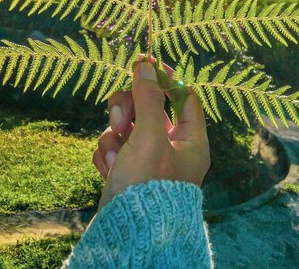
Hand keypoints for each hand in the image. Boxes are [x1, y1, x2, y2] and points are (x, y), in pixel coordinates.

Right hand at [92, 57, 210, 210]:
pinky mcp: (127, 171)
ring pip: (127, 125)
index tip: (145, 65)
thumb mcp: (150, 137)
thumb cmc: (147, 186)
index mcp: (190, 141)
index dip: (165, 79)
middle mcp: (171, 148)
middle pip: (149, 107)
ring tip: (113, 158)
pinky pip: (115, 146)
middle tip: (120, 121)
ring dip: (114, 137)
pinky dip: (108, 155)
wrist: (126, 235)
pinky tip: (108, 171)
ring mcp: (147, 160)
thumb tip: (146, 64)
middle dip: (129, 111)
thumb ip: (149, 99)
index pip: (184, 96)